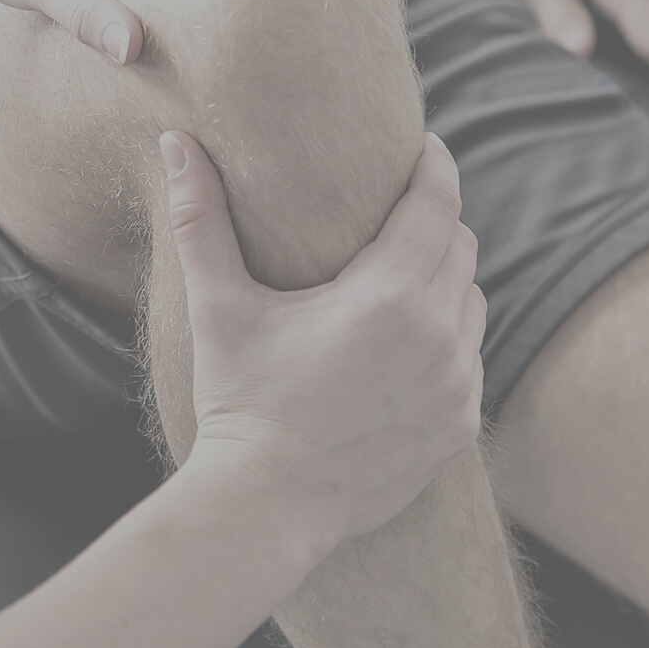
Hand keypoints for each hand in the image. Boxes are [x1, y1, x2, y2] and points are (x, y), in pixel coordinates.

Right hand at [165, 130, 484, 548]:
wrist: (266, 506)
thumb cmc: (238, 401)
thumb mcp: (217, 306)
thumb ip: (200, 218)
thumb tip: (175, 141)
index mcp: (386, 297)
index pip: (437, 206)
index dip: (434, 167)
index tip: (423, 146)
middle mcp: (438, 337)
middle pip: (462, 248)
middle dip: (436, 222)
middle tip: (400, 212)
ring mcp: (457, 386)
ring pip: (474, 304)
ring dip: (446, 282)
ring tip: (403, 277)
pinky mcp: (460, 427)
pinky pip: (472, 361)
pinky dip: (449, 341)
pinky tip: (407, 345)